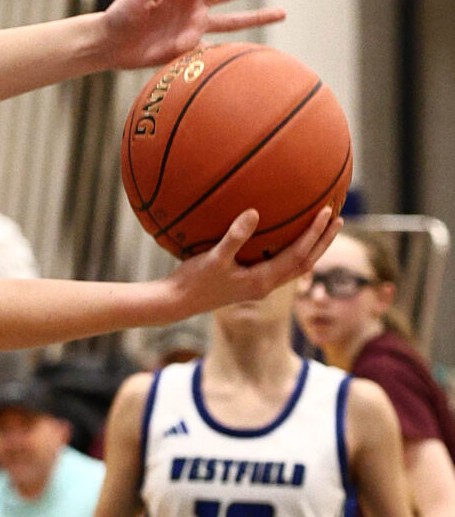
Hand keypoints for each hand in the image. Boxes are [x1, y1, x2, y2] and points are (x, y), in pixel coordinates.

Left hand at [100, 0, 289, 72]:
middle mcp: (195, 4)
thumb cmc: (122, 12)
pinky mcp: (189, 49)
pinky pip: (215, 50)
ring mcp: (195, 26)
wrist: (110, 43)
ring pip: (234, 21)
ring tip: (283, 13)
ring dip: (258, 17)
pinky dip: (232, 52)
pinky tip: (252, 54)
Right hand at [153, 207, 337, 322]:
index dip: (314, 234)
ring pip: (295, 267)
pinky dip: (294, 252)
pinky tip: (289, 238)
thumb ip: (234, 236)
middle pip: (305, 263)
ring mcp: (259, 286)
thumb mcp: (213, 258)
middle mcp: (265, 286)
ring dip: (312, 248)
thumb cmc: (193, 281)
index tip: (326, 212)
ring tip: (323, 228)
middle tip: (338, 218)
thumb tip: (254, 213)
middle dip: (323, 241)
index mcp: (262, 280)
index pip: (298, 255)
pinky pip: (281, 266)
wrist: (177, 303)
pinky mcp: (250, 283)